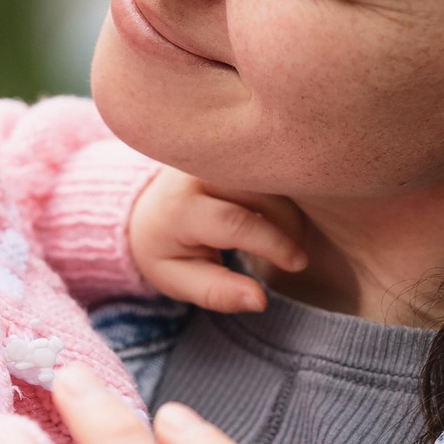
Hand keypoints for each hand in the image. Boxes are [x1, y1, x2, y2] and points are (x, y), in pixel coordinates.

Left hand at [127, 169, 306, 312]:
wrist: (146, 206)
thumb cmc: (167, 249)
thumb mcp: (180, 280)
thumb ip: (217, 293)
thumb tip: (260, 301)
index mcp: (180, 207)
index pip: (234, 223)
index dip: (273, 245)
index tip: (297, 264)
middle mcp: (197, 170)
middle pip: (262, 194)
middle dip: (289, 225)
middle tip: (295, 253)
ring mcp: (215, 151)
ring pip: (272, 173)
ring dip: (291, 206)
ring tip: (288, 234)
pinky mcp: (229, 142)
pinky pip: (269, 161)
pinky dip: (285, 187)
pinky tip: (281, 211)